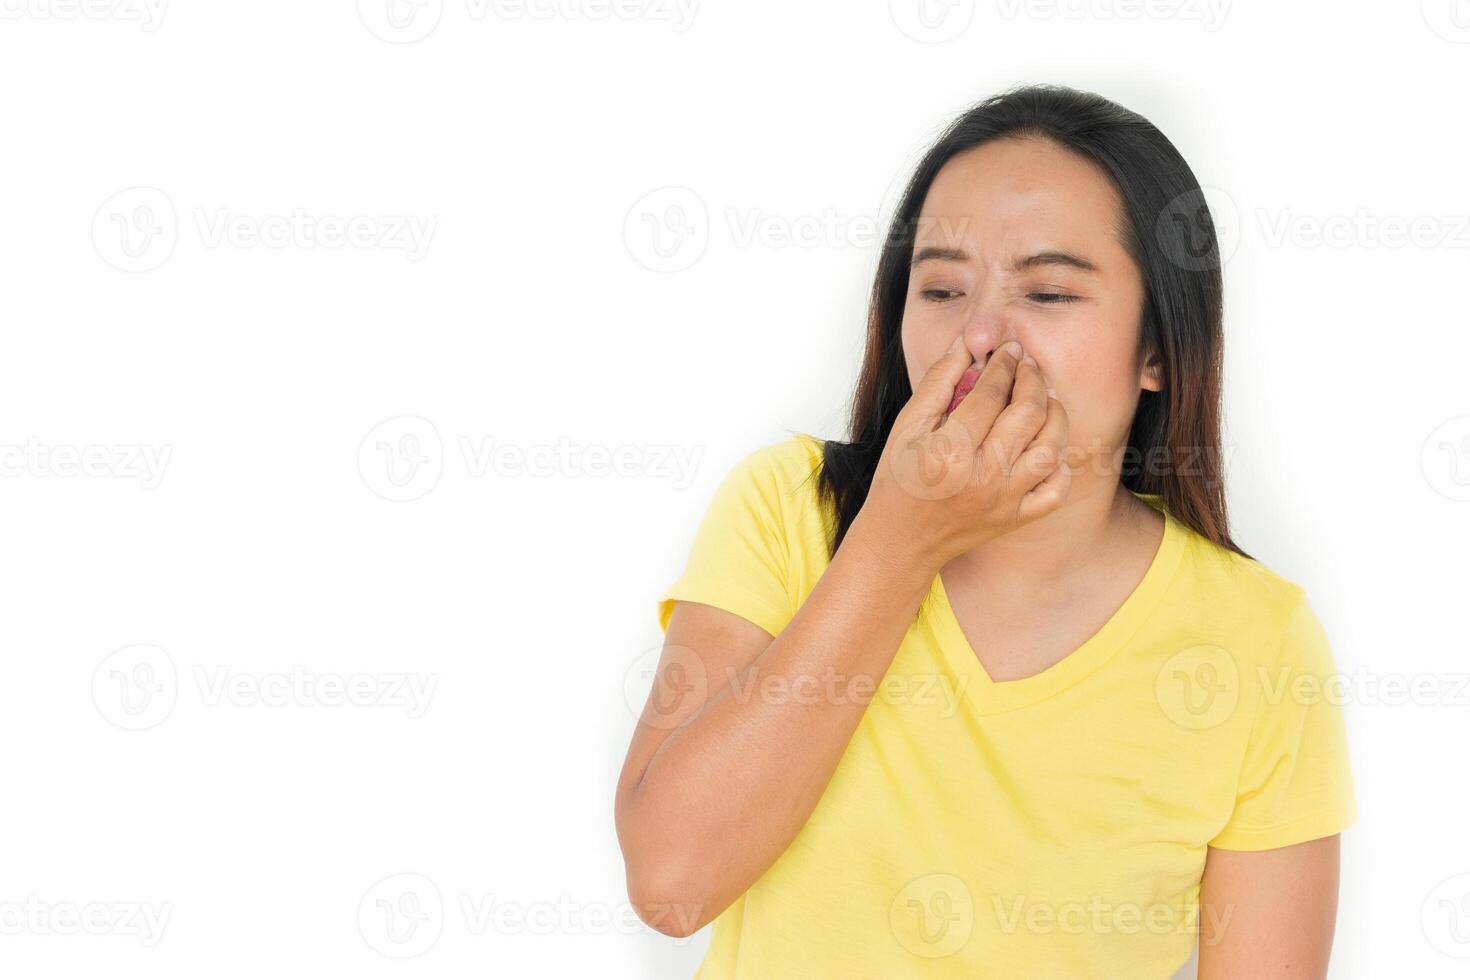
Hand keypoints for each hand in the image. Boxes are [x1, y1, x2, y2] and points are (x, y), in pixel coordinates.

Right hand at [862, 337, 1070, 568]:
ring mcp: (1004, 500)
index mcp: (951, 450)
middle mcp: (984, 476)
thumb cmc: (899, 481)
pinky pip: (1055, 488)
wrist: (901, 540)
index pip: (991, 393)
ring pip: (1051, 448)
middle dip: (1033, 380)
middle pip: (1028, 414)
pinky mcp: (1016, 518)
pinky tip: (1045, 446)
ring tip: (1045, 399)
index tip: (1009, 348)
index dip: (1004, 364)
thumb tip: (967, 344)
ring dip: (1055, 415)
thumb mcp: (907, 425)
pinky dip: (1059, 464)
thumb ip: (938, 381)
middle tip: (1027, 366)